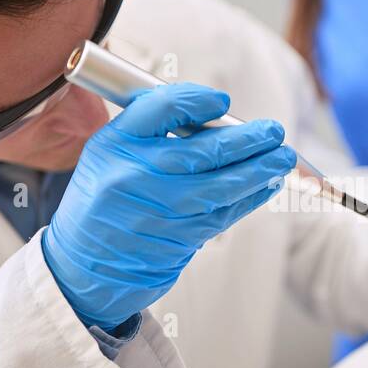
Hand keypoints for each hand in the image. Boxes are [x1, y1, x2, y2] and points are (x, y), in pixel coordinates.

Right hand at [43, 83, 295, 330]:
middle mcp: (135, 175)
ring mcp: (159, 210)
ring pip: (221, 186)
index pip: (161, 109)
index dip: (197, 101)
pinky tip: (267, 185)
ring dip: (259, 170)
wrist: (85, 266)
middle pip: (202, 150)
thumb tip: (211, 112)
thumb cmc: (104, 200)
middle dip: (247, 139)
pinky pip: (224, 213)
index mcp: (114, 145)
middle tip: (273, 131)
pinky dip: (250, 197)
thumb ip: (150, 130)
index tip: (222, 102)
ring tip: (282, 158)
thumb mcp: (108, 154)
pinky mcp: (179, 238)